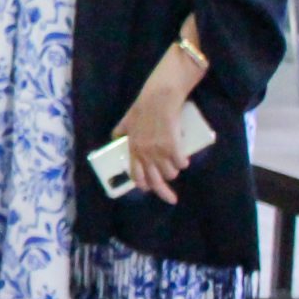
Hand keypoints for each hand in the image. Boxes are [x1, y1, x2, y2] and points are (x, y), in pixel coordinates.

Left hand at [111, 78, 197, 204]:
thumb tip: (114, 137)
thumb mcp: (127, 120)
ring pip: (170, 173)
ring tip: (176, 164)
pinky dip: (183, 162)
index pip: (136, 174)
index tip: (149, 190)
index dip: (143, 185)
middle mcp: (145, 154)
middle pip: (154, 181)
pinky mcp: (173, 146)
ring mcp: (159, 151)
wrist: (158, 98)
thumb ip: (121, 130)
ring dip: (174, 171)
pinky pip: (180, 163)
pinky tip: (184, 158)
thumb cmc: (143, 107)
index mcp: (133, 149)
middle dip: (164, 193)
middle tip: (172, 199)